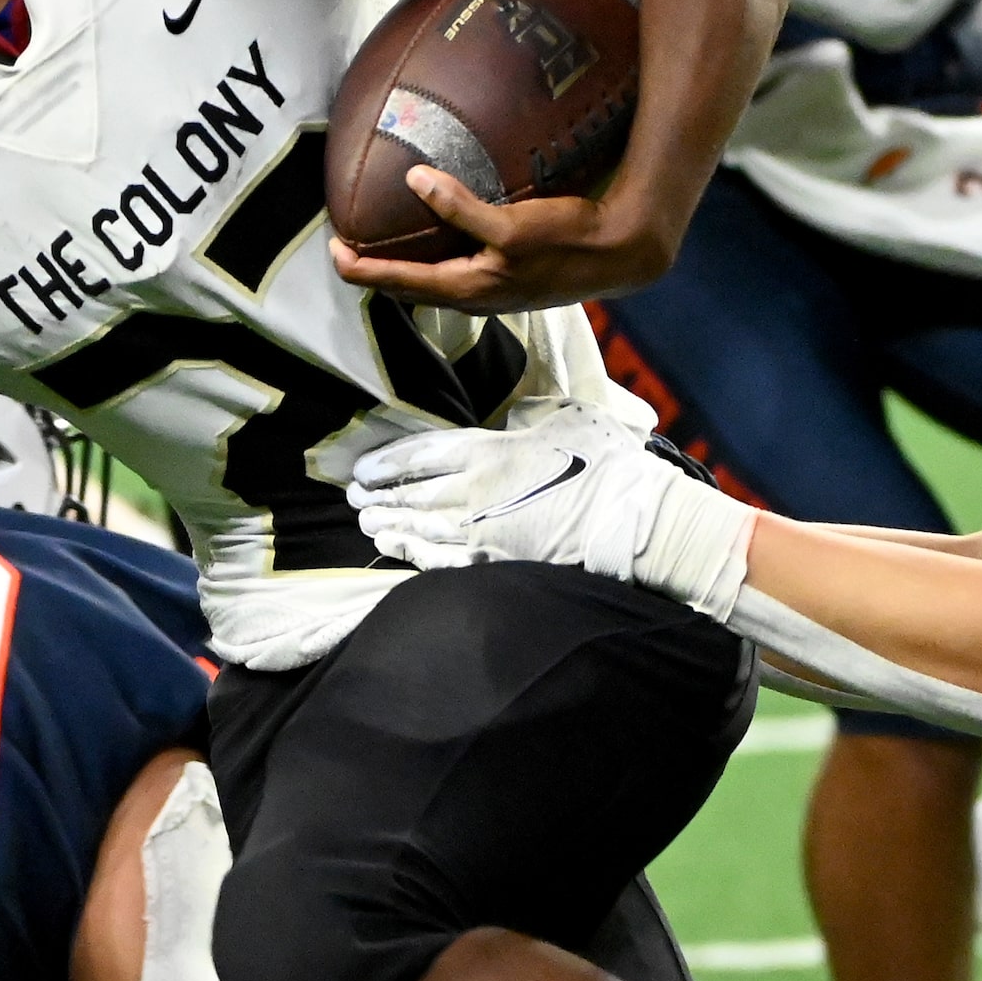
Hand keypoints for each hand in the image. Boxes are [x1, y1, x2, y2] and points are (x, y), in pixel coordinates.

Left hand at [330, 166, 678, 313]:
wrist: (620, 253)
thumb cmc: (568, 241)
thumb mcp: (510, 225)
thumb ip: (461, 207)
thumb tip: (415, 181)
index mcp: (470, 288)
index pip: (401, 283)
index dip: (363, 270)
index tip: (334, 251)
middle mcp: (478, 296)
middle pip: (414, 289)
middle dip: (379, 271)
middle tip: (349, 246)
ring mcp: (497, 291)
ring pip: (438, 283)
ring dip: (408, 268)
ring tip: (386, 243)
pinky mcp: (513, 278)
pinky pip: (461, 270)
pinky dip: (439, 256)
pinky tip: (445, 234)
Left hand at [349, 398, 756, 614]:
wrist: (628, 518)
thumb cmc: (603, 462)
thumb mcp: (566, 417)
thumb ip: (531, 416)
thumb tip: (518, 419)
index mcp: (484, 450)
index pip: (418, 454)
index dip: (385, 462)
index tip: (362, 469)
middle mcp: (468, 492)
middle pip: (409, 494)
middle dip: (378, 496)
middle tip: (353, 498)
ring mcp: (477, 532)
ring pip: (415, 528)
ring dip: (388, 525)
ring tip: (368, 524)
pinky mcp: (492, 563)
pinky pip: (438, 561)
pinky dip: (411, 554)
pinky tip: (396, 551)